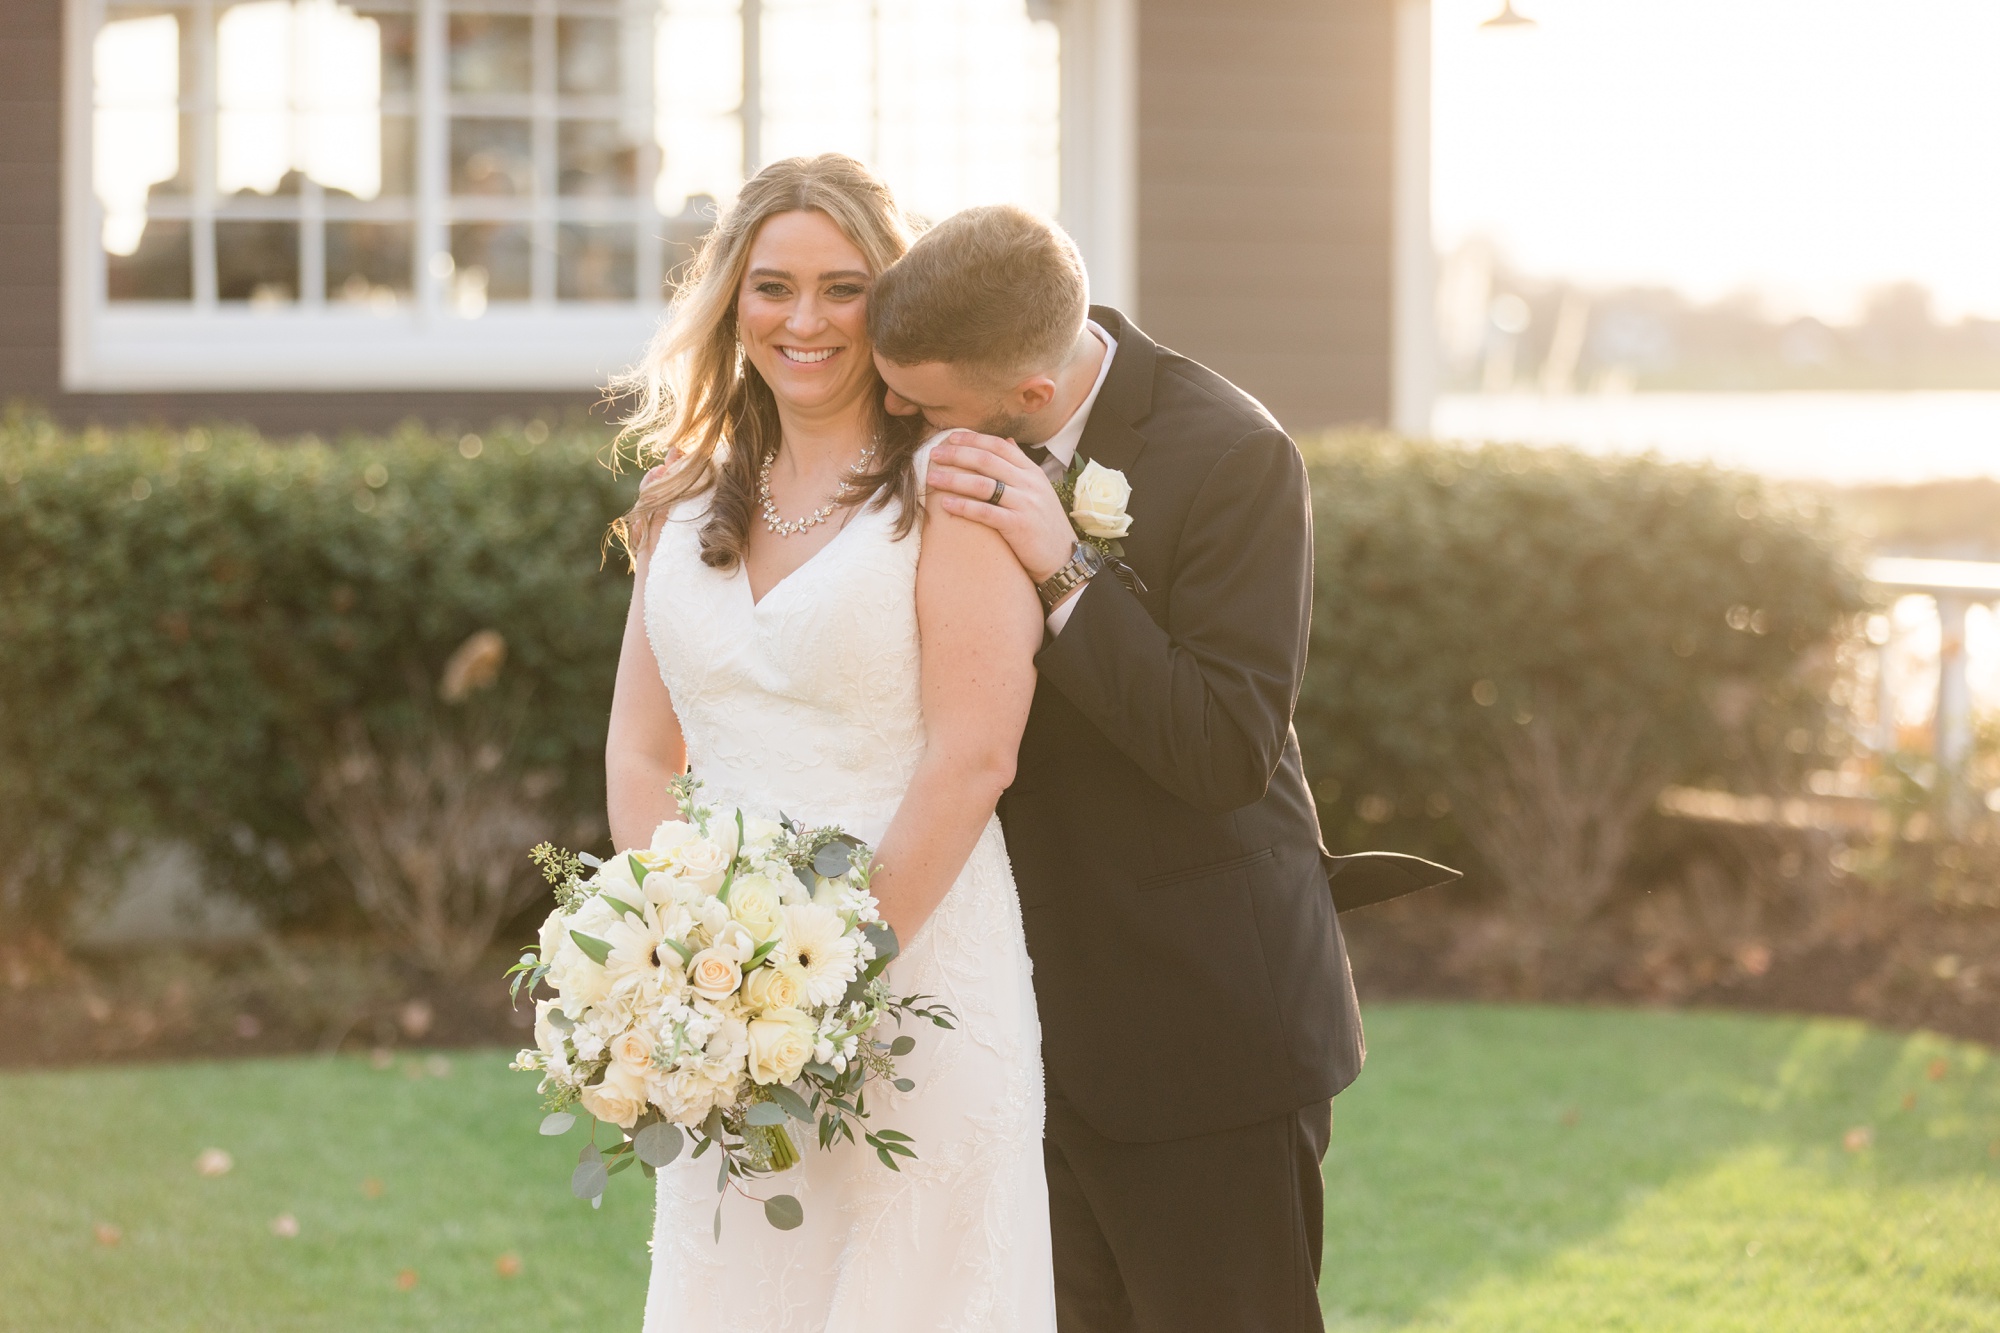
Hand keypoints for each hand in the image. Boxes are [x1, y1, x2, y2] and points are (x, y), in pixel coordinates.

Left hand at [925, 431, 1076, 584]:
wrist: (1063, 557)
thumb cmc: (1044, 524)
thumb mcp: (1038, 489)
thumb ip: (1020, 466)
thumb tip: (1007, 441)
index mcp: (1032, 472)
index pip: (999, 446)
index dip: (973, 439)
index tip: (950, 438)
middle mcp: (1029, 483)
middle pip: (986, 460)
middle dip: (957, 455)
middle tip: (933, 455)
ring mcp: (1025, 504)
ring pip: (982, 484)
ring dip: (954, 479)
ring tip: (932, 479)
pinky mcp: (1018, 526)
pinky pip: (985, 512)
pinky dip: (963, 506)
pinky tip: (945, 504)